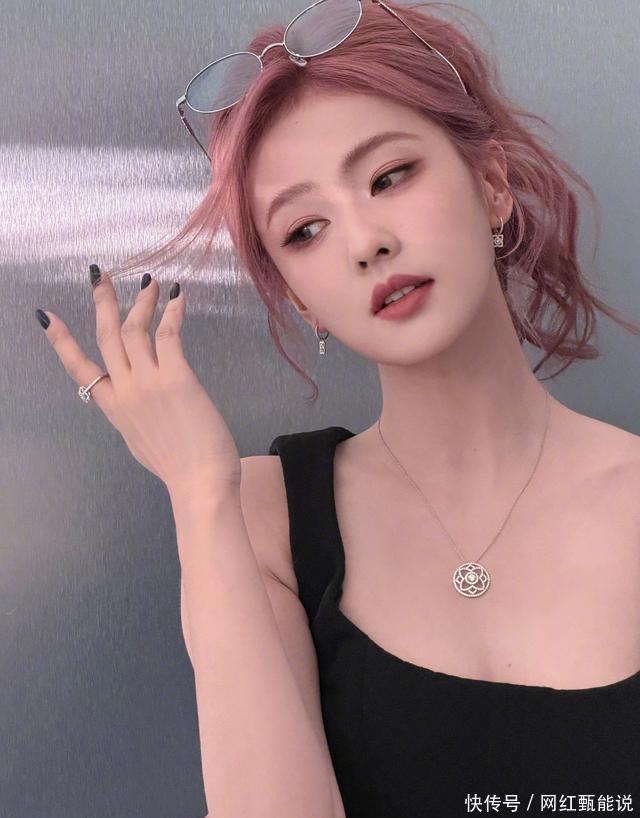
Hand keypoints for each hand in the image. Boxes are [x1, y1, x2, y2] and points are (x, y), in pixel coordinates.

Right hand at [37, 267, 241, 494]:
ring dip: (141, 300)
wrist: (200, 484)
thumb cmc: (180, 468)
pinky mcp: (176, 379)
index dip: (61, 341)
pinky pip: (169, 335)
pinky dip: (173, 312)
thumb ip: (135, 417)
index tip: (45, 316)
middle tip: (100, 274)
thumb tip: (138, 406)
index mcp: (114, 408)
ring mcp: (149, 384)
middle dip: (101, 301)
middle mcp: (126, 391)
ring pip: (134, 329)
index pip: (79, 369)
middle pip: (106, 336)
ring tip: (151, 282)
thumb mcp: (143, 442)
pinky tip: (178, 296)